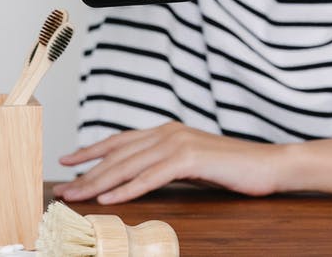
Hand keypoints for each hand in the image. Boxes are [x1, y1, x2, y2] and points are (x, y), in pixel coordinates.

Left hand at [53, 122, 283, 203]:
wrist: (268, 164)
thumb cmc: (232, 168)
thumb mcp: (191, 163)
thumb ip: (164, 164)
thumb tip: (136, 178)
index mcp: (167, 131)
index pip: (120, 141)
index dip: (91, 151)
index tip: (67, 162)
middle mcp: (168, 132)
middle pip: (118, 154)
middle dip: (86, 173)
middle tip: (63, 189)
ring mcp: (178, 143)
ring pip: (128, 165)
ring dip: (99, 183)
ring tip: (77, 197)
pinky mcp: (190, 158)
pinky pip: (151, 177)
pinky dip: (128, 189)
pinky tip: (109, 200)